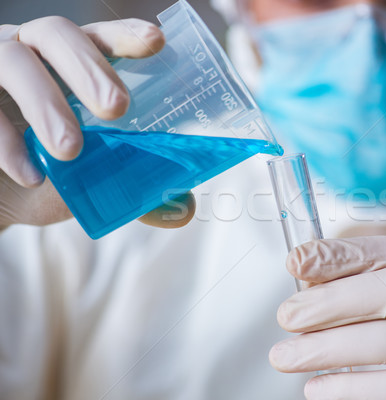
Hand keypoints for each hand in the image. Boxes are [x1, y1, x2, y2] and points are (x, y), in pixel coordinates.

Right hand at [0, 17, 194, 230]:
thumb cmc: (53, 174)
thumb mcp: (94, 181)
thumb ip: (137, 192)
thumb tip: (183, 211)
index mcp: (73, 66)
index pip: (100, 36)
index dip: (125, 34)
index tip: (156, 43)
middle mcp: (32, 55)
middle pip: (57, 34)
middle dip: (88, 67)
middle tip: (116, 107)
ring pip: (13, 61)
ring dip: (45, 104)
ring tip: (70, 150)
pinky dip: (5, 142)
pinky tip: (31, 176)